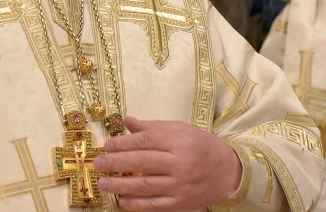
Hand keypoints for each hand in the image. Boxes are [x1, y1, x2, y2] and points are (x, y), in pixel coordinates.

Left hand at [94, 116, 242, 210]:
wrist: (228, 171)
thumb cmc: (201, 146)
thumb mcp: (180, 130)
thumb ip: (153, 127)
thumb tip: (126, 121)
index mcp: (179, 140)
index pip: (145, 141)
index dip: (123, 143)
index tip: (107, 145)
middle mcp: (180, 162)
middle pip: (142, 162)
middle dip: (116, 162)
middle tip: (98, 164)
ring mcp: (181, 185)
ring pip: (146, 185)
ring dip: (120, 184)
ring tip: (103, 183)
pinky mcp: (182, 203)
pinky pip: (155, 205)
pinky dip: (137, 204)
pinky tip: (122, 201)